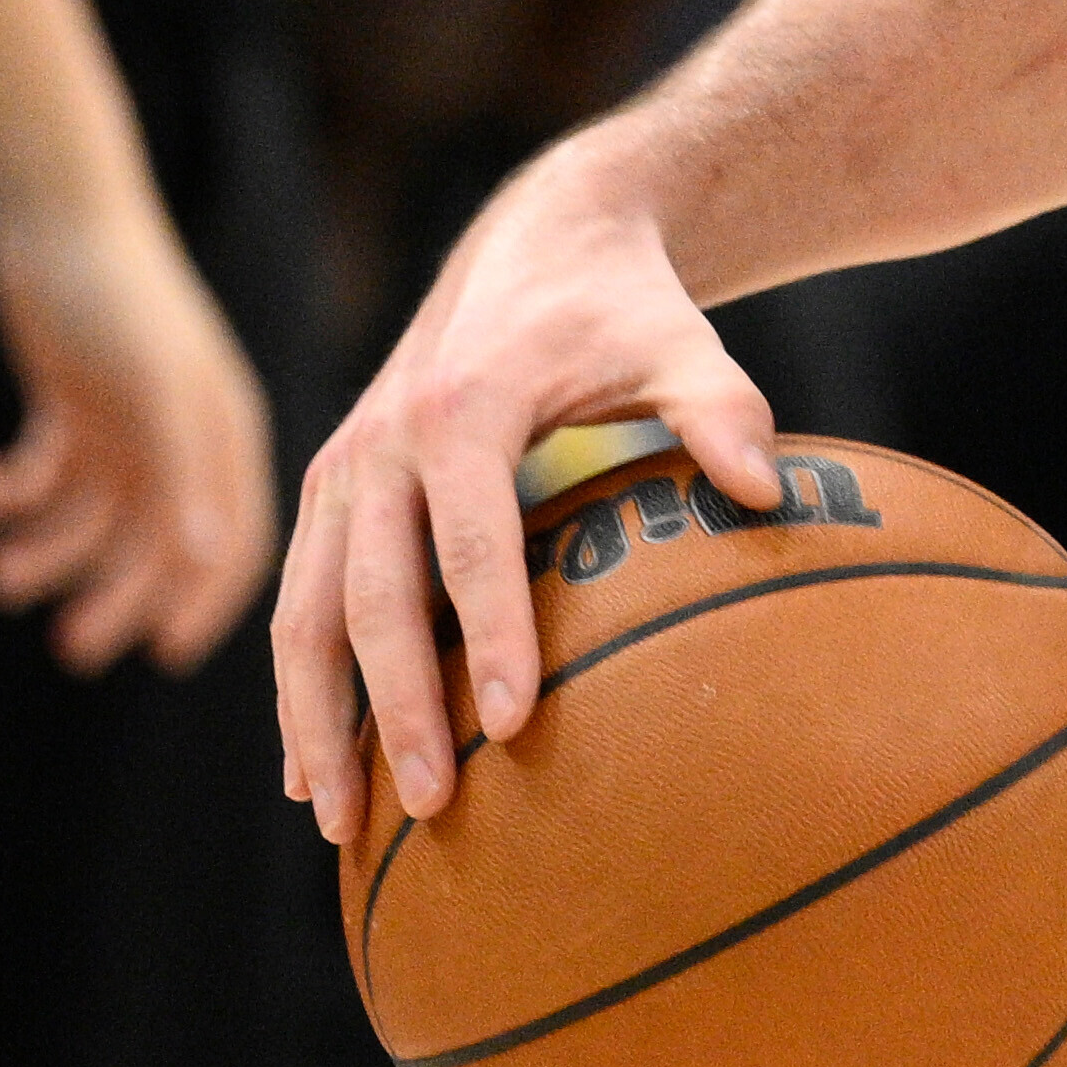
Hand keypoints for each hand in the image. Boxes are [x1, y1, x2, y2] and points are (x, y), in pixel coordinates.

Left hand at [0, 190, 272, 673]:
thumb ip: (183, 474)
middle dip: (114, 596)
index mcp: (221, 431)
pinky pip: (43, 480)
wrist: (56, 212)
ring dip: (45, 553)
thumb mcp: (154, 389)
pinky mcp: (71, 406)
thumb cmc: (116, 298)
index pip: (234, 538)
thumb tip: (205, 563)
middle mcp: (179, 436)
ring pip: (90, 522)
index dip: (207, 600)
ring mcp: (125, 423)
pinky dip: (8, 496)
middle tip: (68, 647)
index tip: (166, 656)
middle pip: (156, 544)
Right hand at [276, 136, 780, 838]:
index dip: (493, 634)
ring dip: (318, 721)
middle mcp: (383, 441)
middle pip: (373, 594)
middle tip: (433, 803)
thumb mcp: (683, 341)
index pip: (474, 541)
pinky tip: (314, 774)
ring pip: (306, 612)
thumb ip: (723, 409)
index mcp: (465, 407)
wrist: (540, 241)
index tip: (515, 725)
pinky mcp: (329, 488)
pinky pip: (297, 601)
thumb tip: (769, 491)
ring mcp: (344, 466)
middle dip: (396, 706)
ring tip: (346, 825)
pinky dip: (298, 688)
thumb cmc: (623, 309)